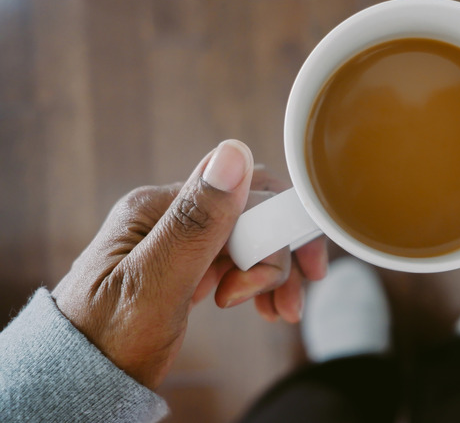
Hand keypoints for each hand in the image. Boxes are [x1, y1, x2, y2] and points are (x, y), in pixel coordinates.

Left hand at [51, 140, 326, 388]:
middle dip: (278, 257)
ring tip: (274, 312)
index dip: (281, 228)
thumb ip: (195, 222)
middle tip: (282, 305)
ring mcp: (175, 240)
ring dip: (270, 272)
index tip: (305, 273)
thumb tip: (232, 153)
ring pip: (247, 236)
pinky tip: (255, 306)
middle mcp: (167, 215)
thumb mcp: (154, 285)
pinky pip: (233, 257)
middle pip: (251, 213)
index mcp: (155, 208)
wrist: (77, 382)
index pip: (244, 192)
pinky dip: (254, 280)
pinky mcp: (182, 263)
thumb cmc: (107, 342)